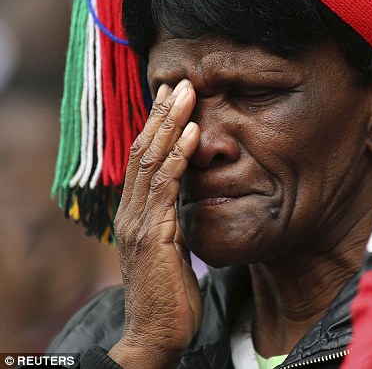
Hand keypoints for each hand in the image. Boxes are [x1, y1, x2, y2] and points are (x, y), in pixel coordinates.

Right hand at [108, 79, 200, 368]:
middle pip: (143, 152)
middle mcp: (132, 213)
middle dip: (162, 114)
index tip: (172, 97)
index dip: (156, 126)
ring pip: (152, 161)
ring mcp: (140, 223)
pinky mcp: (154, 235)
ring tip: (187, 93)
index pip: (143, 160)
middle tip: (180, 80)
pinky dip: (179, 155)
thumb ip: (177, 221)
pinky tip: (192, 131)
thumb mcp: (174, 250)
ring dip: (170, 124)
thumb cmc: (170, 297)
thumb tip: (192, 199)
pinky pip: (167, 187)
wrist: (157, 337)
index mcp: (136, 215)